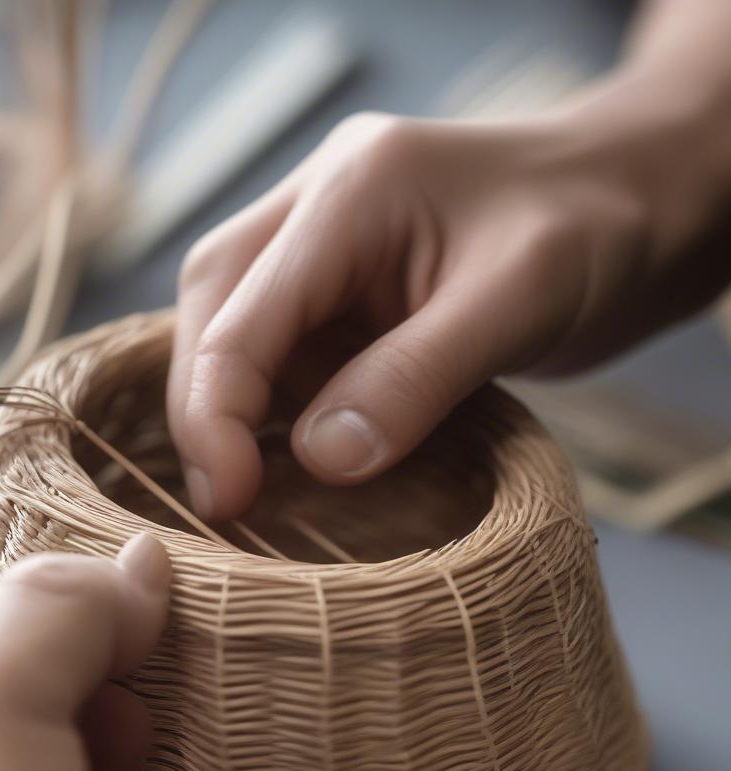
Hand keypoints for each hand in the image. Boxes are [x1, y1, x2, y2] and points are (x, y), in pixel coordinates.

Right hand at [168, 93, 730, 520]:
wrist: (642, 200)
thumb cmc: (598, 229)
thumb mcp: (516, 302)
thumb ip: (412, 379)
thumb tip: (321, 461)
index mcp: (349, 189)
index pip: (240, 310)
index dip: (216, 413)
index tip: (231, 502)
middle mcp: (317, 203)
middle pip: (211, 306)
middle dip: (206, 406)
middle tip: (226, 500)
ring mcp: (326, 240)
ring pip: (232, 323)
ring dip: (228, 404)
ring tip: (241, 482)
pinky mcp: (345, 281)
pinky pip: (280, 340)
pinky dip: (268, 400)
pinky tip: (279, 446)